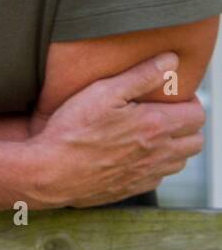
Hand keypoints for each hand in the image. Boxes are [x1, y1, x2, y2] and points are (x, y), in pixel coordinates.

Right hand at [26, 52, 204, 207]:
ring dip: (174, 146)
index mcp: (156, 126)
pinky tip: (134, 154)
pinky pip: (159, 177)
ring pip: (181, 161)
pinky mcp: (134, 188)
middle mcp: (159, 152)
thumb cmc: (73, 131)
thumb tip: (170, 61)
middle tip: (164, 114)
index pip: (197, 114)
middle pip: (196, 140)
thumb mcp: (103, 92)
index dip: (188, 102)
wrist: (52, 172)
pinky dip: (155, 165)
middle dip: (187, 125)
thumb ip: (140, 76)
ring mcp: (148, 173)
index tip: (171, 96)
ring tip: (150, 133)